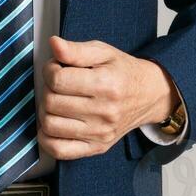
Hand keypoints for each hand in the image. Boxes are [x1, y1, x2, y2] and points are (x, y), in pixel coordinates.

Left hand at [37, 36, 176, 159]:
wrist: (149, 95)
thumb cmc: (122, 71)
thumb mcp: (103, 52)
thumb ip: (75, 49)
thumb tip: (54, 44)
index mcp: (105, 84)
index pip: (57, 80)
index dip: (50, 69)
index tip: (56, 67)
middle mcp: (104, 112)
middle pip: (52, 102)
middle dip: (48, 88)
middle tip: (58, 83)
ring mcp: (100, 133)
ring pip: (50, 126)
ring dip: (46, 111)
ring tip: (57, 101)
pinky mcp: (97, 147)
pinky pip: (59, 150)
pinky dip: (47, 138)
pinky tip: (54, 123)